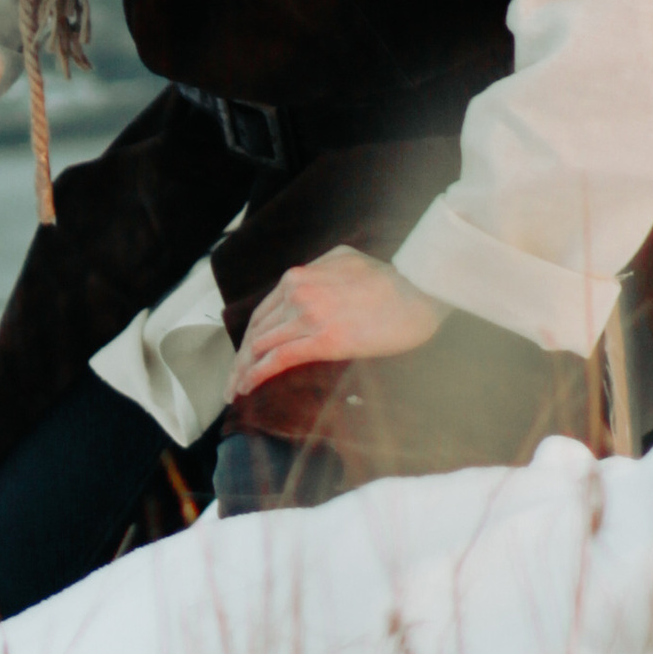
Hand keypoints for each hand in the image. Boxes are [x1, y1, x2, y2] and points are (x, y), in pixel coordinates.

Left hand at [230, 245, 444, 397]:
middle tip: (232, 382)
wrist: (420, 291)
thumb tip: (305, 285)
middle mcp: (297, 292)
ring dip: (243, 371)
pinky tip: (247, 388)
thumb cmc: (392, 280)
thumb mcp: (345, 261)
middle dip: (240, 359)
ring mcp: (309, 315)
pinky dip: (257, 374)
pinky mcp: (324, 339)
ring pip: (261, 347)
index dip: (249, 339)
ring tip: (235, 392)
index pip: (262, 312)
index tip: (243, 357)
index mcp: (300, 276)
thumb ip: (318, 272)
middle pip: (256, 332)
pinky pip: (278, 359)